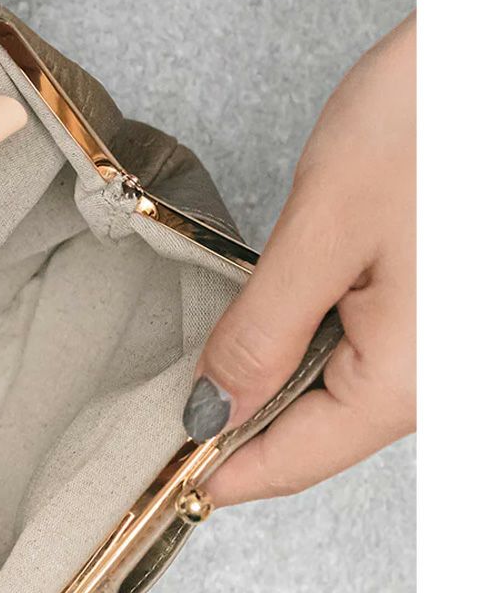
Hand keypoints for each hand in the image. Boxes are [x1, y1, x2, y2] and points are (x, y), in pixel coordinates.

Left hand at [182, 13, 415, 505]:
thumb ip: (261, 332)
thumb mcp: (324, 230)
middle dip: (235, 428)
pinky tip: (268, 327)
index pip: (291, 462)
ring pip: (330, 399)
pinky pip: (355, 360)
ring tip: (205, 368)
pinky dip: (302, 351)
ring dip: (266, 387)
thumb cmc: (434, 118)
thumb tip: (212, 410)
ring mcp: (434, 351)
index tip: (158, 474)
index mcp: (405, 379)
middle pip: (311, 438)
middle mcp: (430, 380)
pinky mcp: (429, 317)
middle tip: (162, 414)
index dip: (217, 473)